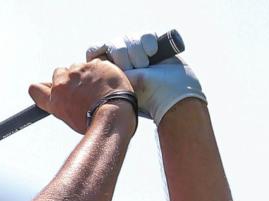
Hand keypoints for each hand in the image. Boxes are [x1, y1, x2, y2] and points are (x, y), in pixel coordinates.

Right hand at [28, 61, 133, 134]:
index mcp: (54, 100)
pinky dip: (102, 71)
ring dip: (87, 73)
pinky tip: (108, 83)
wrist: (114, 114)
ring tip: (99, 88)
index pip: (35, 89)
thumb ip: (61, 103)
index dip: (44, 87)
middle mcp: (62, 84)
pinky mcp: (94, 64)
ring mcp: (78, 72)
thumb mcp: (70, 118)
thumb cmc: (94, 121)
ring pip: (79, 66)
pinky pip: (96, 63)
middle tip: (84, 90)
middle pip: (60, 72)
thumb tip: (61, 95)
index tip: (53, 88)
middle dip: (70, 78)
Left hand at [87, 33, 205, 122]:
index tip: (107, 59)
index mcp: (111, 70)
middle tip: (135, 67)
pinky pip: (145, 35)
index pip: (95, 52)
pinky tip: (153, 52)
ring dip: (137, 49)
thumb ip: (109, 73)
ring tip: (146, 64)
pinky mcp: (153, 45)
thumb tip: (94, 63)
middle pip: (114, 43)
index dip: (99, 51)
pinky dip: (148, 42)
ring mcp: (138, 52)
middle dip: (123, 54)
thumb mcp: (122, 86)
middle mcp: (123, 60)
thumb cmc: (147, 97)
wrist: (175, 95)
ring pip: (129, 38)